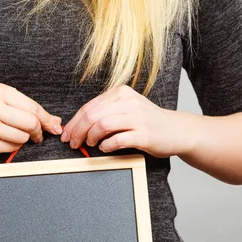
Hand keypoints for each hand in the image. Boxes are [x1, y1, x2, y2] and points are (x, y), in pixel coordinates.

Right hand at [0, 83, 62, 154]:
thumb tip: (55, 121)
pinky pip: (11, 148)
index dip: (48, 119)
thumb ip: (26, 107)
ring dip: (24, 140)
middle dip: (39, 131)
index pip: (32, 107)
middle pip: (31, 123)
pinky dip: (13, 146)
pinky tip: (4, 140)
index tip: (55, 126)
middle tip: (38, 135)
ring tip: (15, 135)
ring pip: (22, 138)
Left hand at [60, 85, 192, 157]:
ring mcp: (137, 117)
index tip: (66, 134)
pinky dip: (106, 145)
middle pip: (92, 115)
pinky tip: (104, 148)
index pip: (89, 107)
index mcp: (120, 93)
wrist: (176, 130)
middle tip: (73, 143)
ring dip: (91, 137)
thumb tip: (77, 126)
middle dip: (78, 131)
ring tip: (90, 144)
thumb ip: (105, 113)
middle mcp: (128, 102)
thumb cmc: (147, 122)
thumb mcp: (125, 109)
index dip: (74, 122)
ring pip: (102, 125)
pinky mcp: (144, 134)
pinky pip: (117, 140)